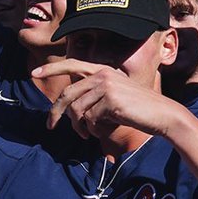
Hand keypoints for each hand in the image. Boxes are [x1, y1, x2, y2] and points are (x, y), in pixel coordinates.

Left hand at [33, 59, 178, 139]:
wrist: (163, 115)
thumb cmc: (137, 109)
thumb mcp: (114, 95)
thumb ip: (93, 94)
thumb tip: (69, 108)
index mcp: (102, 71)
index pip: (71, 65)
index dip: (51, 69)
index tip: (34, 73)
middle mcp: (103, 75)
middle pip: (68, 94)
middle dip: (56, 112)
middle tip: (50, 126)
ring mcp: (107, 87)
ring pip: (77, 110)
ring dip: (79, 127)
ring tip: (86, 134)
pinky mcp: (111, 102)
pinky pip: (90, 120)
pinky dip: (93, 130)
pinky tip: (102, 131)